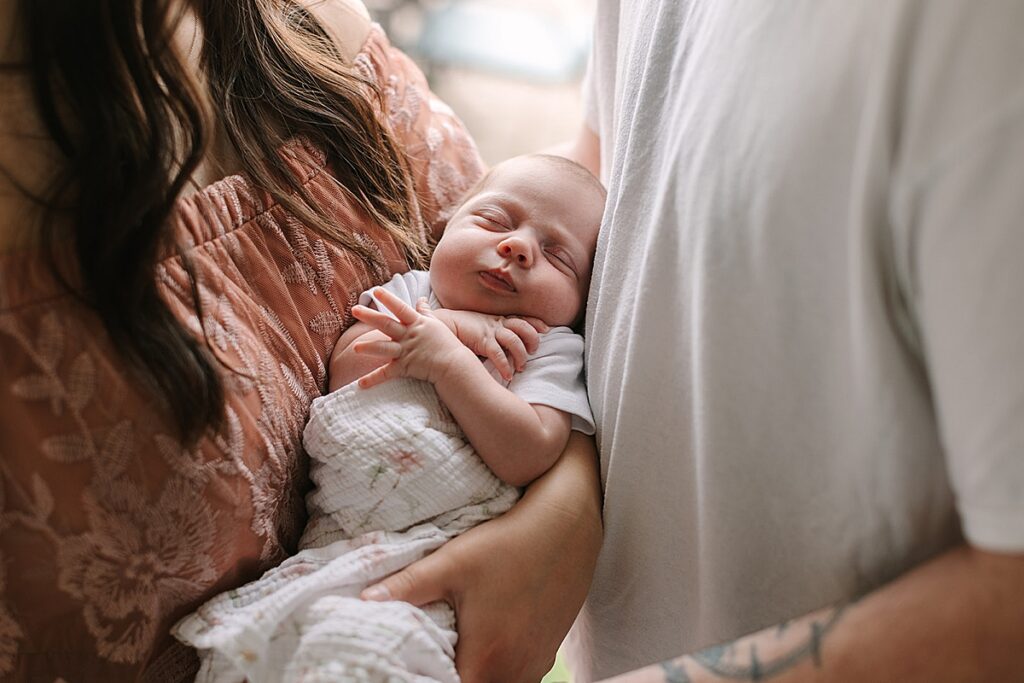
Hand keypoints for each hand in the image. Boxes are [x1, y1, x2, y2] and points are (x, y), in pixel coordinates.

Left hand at [351, 288, 471, 387]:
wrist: (455, 364)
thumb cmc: (447, 343)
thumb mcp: (436, 324)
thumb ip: (425, 311)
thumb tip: (421, 299)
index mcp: (416, 323)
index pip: (400, 308)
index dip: (388, 299)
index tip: (376, 290)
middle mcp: (409, 335)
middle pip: (386, 324)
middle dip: (370, 316)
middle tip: (355, 310)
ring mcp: (406, 351)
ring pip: (384, 348)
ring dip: (369, 348)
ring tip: (355, 348)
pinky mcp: (405, 367)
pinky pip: (387, 374)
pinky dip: (374, 379)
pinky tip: (360, 384)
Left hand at [361, 433, 602, 682]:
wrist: (568, 527)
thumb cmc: (510, 542)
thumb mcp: (453, 561)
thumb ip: (407, 586)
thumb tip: (363, 600)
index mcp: (485, 659)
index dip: (424, 678)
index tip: (408, 663)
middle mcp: (514, 673)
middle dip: (445, 677)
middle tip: (427, 655)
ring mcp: (535, 667)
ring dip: (473, 674)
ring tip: (452, 651)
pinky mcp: (547, 655)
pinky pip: (515, 678)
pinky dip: (497, 671)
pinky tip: (485, 644)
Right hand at [433, 308, 547, 380]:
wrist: (443, 325)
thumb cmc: (463, 329)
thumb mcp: (483, 328)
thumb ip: (495, 334)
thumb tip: (506, 348)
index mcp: (499, 319)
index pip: (523, 318)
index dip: (536, 323)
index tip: (546, 330)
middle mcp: (497, 324)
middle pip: (524, 328)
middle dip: (532, 340)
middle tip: (533, 352)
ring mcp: (490, 331)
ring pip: (514, 341)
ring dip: (520, 356)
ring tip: (520, 368)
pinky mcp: (482, 340)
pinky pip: (498, 354)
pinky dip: (505, 366)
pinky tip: (508, 375)